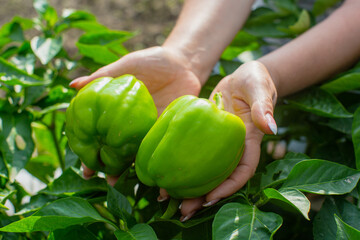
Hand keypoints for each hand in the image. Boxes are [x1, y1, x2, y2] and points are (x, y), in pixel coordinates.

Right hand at [70, 46, 202, 182]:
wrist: (183, 64)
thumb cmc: (152, 62)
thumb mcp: (127, 66)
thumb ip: (103, 76)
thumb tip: (72, 85)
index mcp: (118, 111)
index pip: (99, 134)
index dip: (90, 149)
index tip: (83, 163)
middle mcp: (132, 125)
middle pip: (116, 150)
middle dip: (108, 166)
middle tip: (100, 178)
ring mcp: (150, 129)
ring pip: (136, 153)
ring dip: (129, 168)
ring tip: (119, 182)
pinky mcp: (167, 129)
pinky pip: (158, 146)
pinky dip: (152, 158)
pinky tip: (146, 172)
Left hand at [173, 60, 277, 220]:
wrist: (241, 77)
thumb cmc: (255, 80)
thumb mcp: (259, 88)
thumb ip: (264, 106)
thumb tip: (270, 128)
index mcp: (249, 141)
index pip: (243, 171)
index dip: (229, 188)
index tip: (210, 199)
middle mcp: (233, 148)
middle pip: (220, 178)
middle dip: (203, 195)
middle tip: (183, 210)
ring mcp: (218, 143)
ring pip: (205, 169)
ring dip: (188, 185)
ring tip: (166, 197)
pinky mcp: (204, 135)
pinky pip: (193, 152)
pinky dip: (181, 163)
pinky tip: (163, 170)